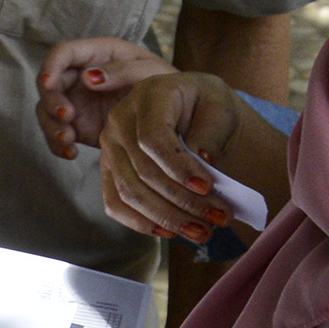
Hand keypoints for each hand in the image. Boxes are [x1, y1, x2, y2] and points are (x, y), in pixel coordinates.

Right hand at [38, 37, 175, 159]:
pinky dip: (58, 145)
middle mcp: (81, 76)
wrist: (177, 117)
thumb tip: (87, 77)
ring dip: (51, 125)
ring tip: (68, 139)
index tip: (49, 83)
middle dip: (51, 100)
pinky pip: (58, 135)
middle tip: (67, 116)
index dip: (51, 65)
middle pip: (50, 84)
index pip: (63, 52)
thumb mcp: (152, 72)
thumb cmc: (167, 85)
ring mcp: (78, 102)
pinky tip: (72, 153)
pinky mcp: (79, 127)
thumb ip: (122, 70)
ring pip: (47, 111)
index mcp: (98, 54)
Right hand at [98, 70, 242, 243]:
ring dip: (167, 218)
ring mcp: (109, 147)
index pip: (153, 138)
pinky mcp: (108, 170)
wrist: (191, 109)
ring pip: (130, 192)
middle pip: (144, 171)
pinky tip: (170, 232)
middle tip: (220, 217)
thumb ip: (213, 129)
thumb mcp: (220, 105)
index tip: (208, 187)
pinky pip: (115, 203)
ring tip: (203, 231)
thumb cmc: (206, 106)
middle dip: (184, 201)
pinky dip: (141, 222)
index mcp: (148, 96)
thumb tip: (204, 159)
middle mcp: (119, 120)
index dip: (179, 167)